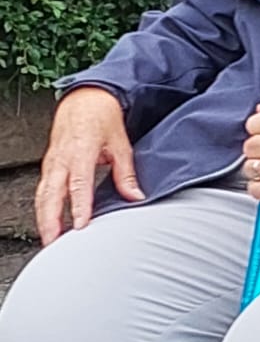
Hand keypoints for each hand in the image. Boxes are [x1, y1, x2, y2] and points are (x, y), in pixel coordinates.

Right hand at [36, 87, 143, 245]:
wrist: (85, 99)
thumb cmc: (102, 118)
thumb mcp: (121, 144)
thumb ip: (126, 173)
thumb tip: (135, 196)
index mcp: (81, 151)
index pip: (79, 184)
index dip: (79, 206)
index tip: (81, 225)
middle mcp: (62, 159)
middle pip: (52, 194)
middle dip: (51, 220)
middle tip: (56, 242)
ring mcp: (52, 162)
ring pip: (42, 195)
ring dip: (44, 218)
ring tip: (50, 239)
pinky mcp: (48, 165)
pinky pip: (42, 189)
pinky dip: (42, 208)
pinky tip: (48, 222)